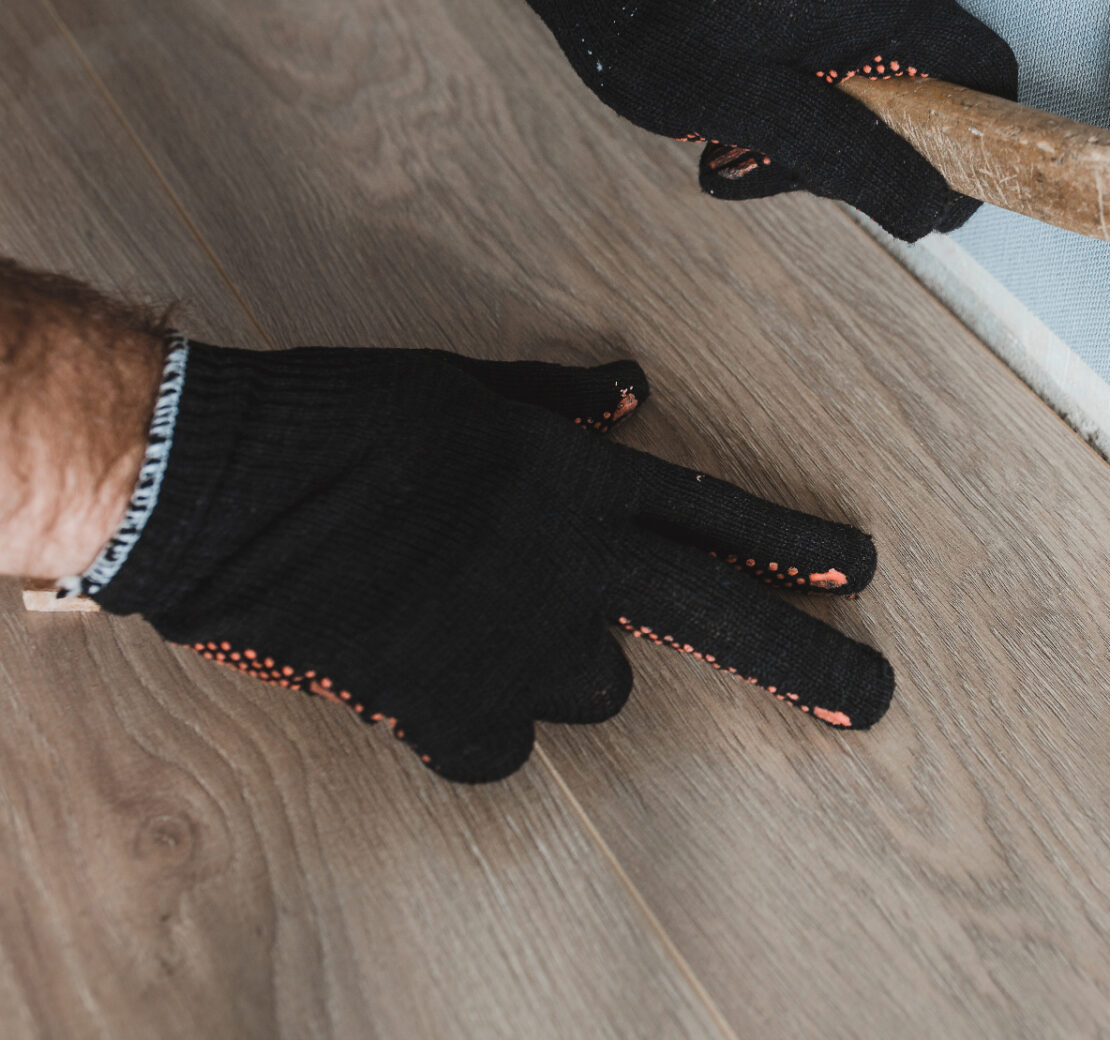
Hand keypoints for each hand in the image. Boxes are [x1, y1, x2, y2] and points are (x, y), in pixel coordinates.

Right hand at [84, 341, 892, 782]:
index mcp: (581, 479)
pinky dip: (484, 722)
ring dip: (568, 663)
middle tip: (873, 698)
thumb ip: (561, 402)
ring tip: (491, 617)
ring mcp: (516, 644)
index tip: (861, 570)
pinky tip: (439, 676)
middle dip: (807, 660)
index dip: (795, 542)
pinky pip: (502, 742)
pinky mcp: (448, 707)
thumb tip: (629, 392)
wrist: (218, 484)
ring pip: (596, 687)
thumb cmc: (341, 415)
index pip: (718, 513)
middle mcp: (572, 566)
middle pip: (720, 619)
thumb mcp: (467, 384)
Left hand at [512, 0, 1018, 240]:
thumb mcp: (747, 108)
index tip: (935, 199)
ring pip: (877, 69)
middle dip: (867, 147)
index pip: (985, 73)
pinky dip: (806, 86)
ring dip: (824, 123)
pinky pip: (842, 39)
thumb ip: (847, 157)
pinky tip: (745, 105)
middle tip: (786, 173)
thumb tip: (928, 207)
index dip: (976, 149)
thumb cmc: (649, 16)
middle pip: (926, 81)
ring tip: (741, 141)